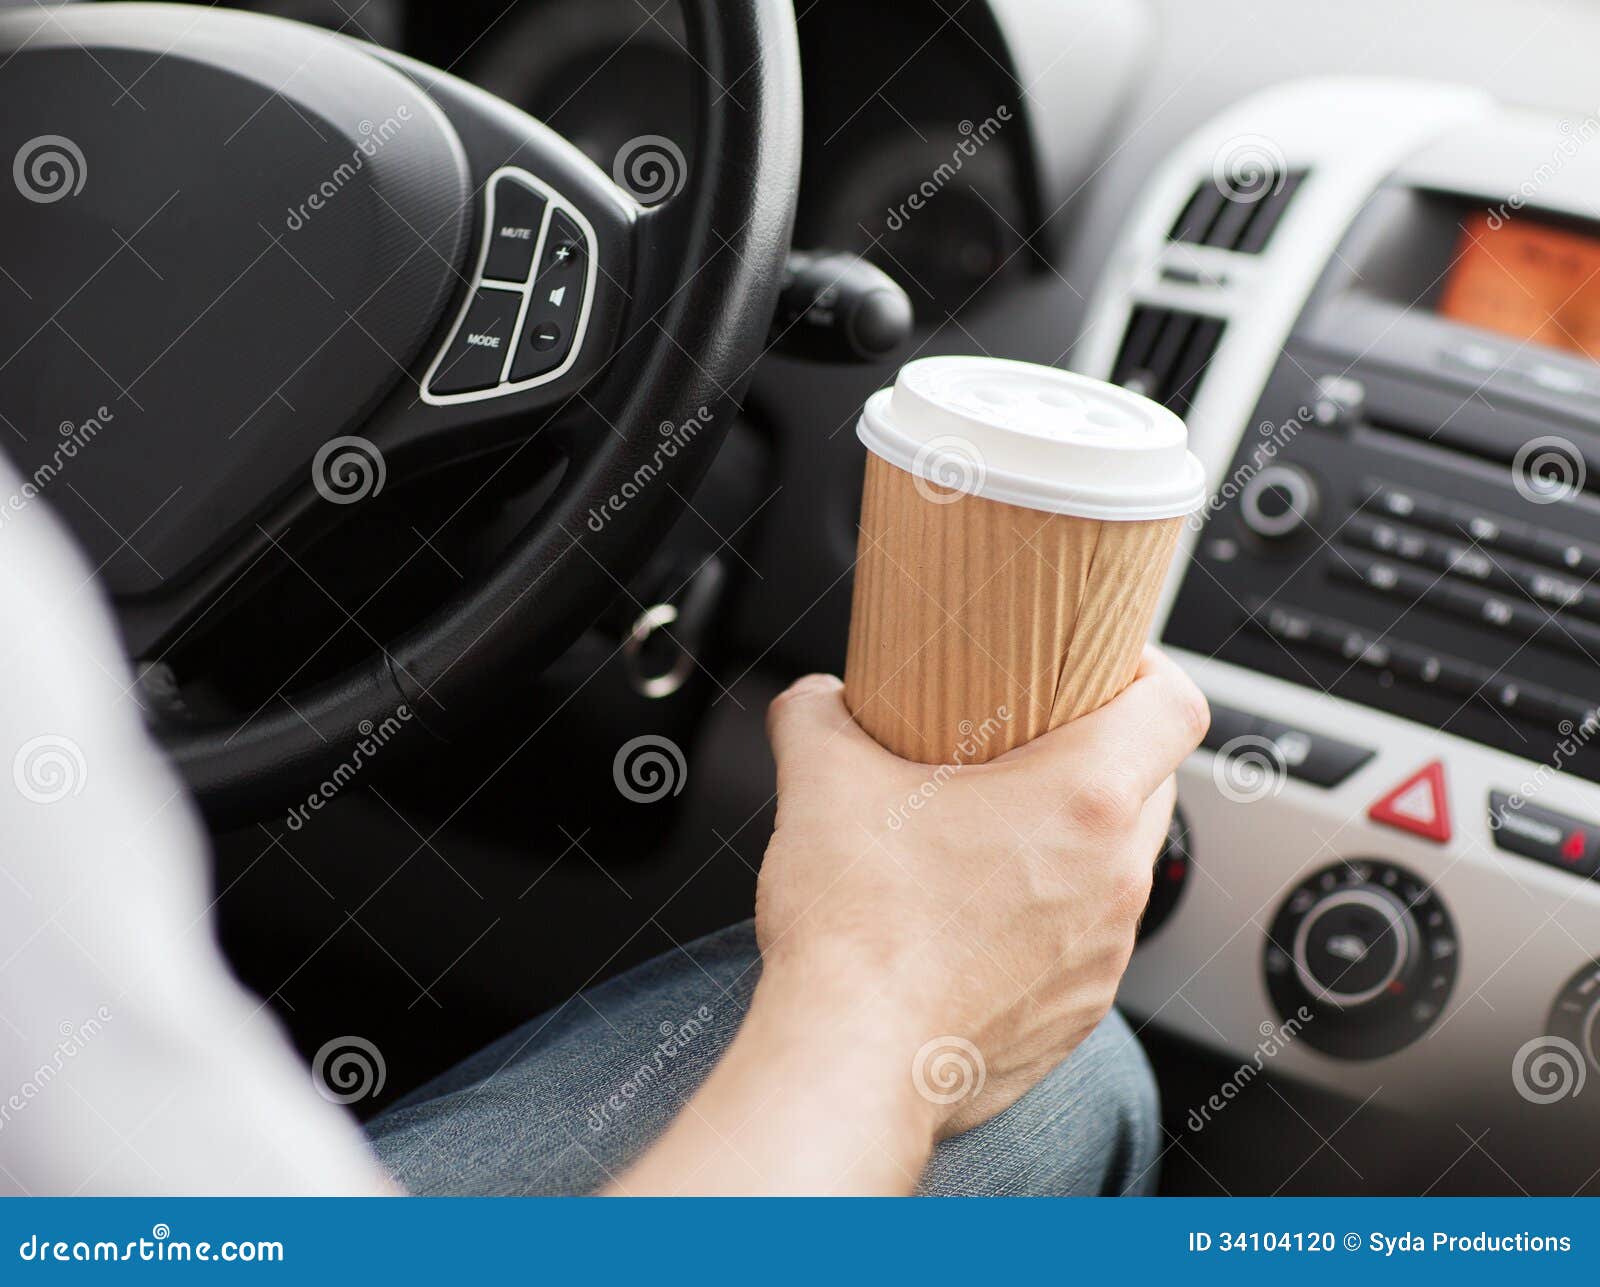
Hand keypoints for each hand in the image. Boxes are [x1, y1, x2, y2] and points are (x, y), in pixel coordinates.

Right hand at [756, 647, 1207, 1138]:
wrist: (851, 1062)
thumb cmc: (858, 929)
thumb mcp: (821, 781)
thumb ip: (817, 715)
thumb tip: (814, 702)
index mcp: (1082, 801)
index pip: (1176, 707)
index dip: (1145, 672)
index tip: (1100, 670)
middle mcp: (1114, 878)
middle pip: (1150, 784)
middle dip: (1100, 755)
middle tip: (1026, 745)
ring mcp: (1103, 954)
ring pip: (1117, 868)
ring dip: (1071, 843)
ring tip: (992, 836)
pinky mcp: (1077, 1012)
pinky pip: (1086, 941)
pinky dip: (1049, 917)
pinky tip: (975, 917)